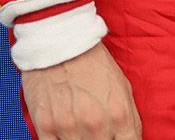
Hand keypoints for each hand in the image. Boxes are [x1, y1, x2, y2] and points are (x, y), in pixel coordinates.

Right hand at [21, 42, 140, 139]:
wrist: (61, 42)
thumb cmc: (93, 63)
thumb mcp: (123, 88)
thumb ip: (129, 120)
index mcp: (119, 114)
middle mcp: (95, 124)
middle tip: (98, 131)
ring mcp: (69, 128)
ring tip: (80, 128)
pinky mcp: (45, 127)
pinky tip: (64, 131)